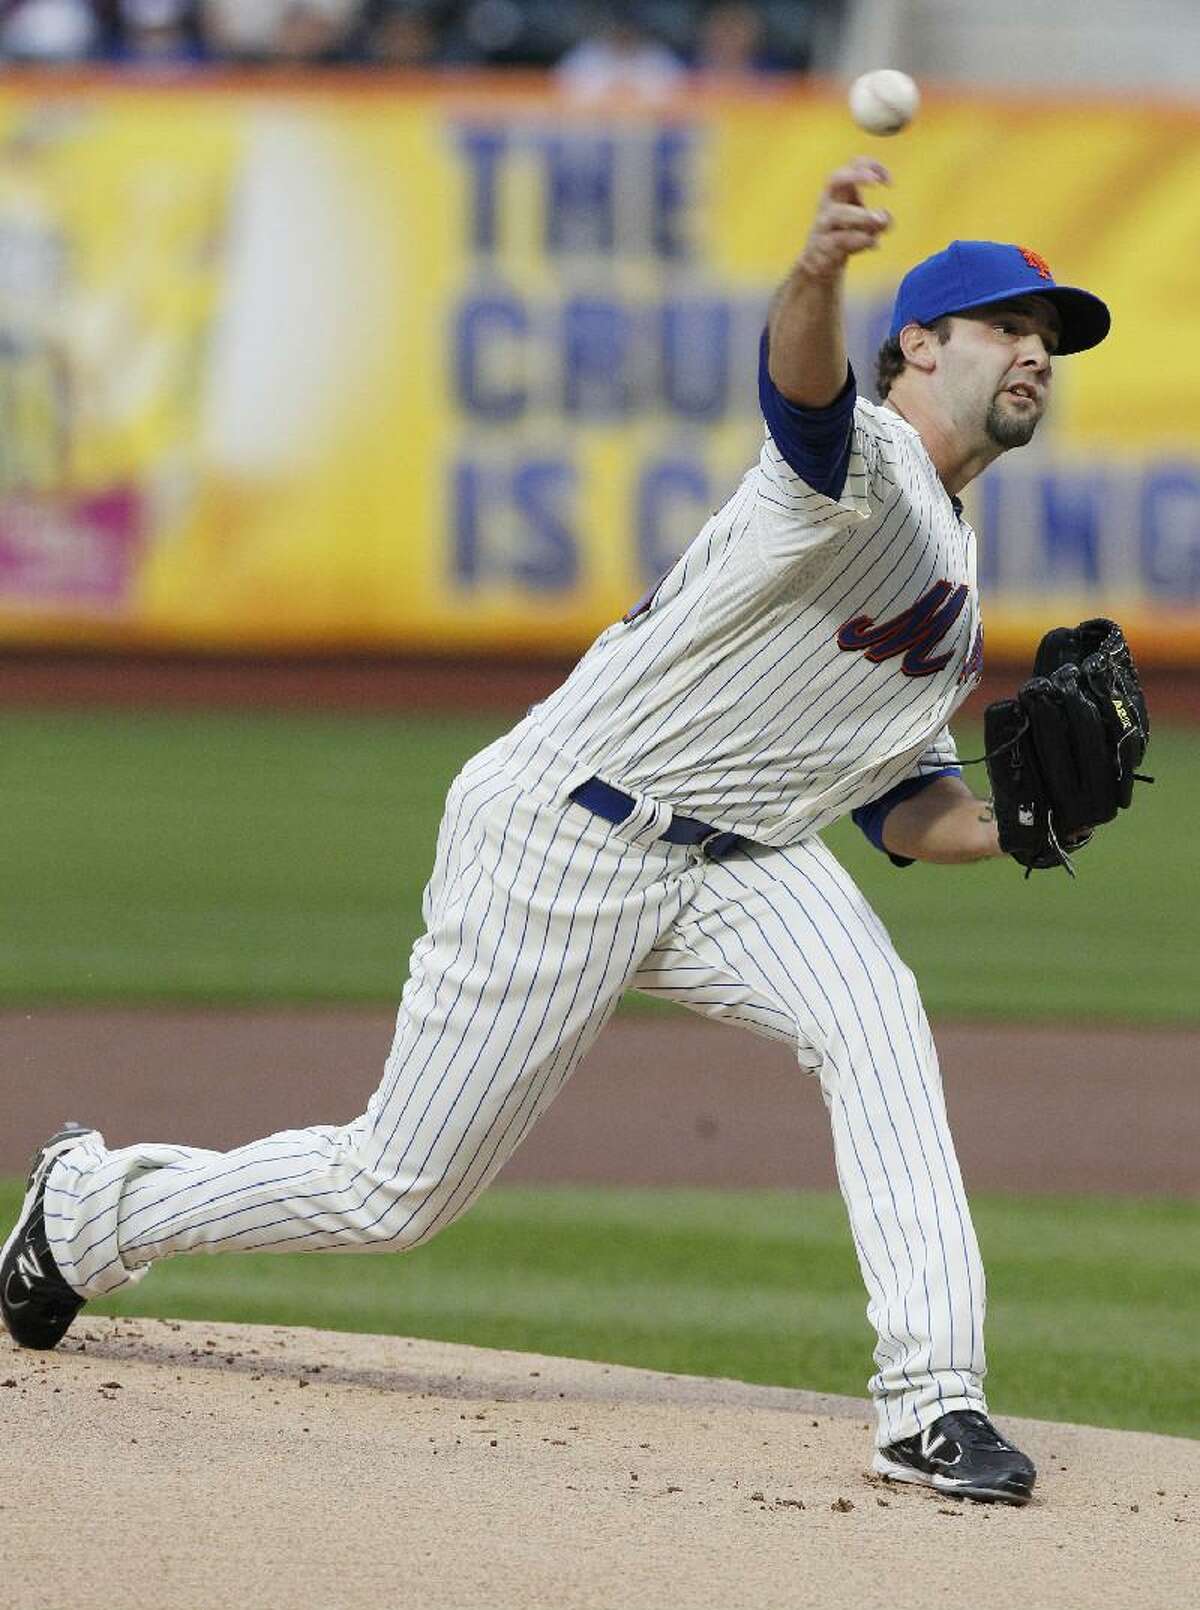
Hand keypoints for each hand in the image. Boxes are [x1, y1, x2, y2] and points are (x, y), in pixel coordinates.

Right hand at [799, 158, 892, 282]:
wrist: (818, 263)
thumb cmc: (845, 235)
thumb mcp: (867, 224)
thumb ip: (881, 220)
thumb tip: (882, 219)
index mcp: (839, 190)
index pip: (854, 165)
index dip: (873, 167)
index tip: (889, 183)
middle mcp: (828, 203)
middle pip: (835, 179)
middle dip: (856, 176)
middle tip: (875, 183)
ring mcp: (823, 224)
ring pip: (838, 213)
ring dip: (862, 216)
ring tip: (879, 221)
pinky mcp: (823, 246)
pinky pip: (839, 240)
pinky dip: (860, 240)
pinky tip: (875, 244)